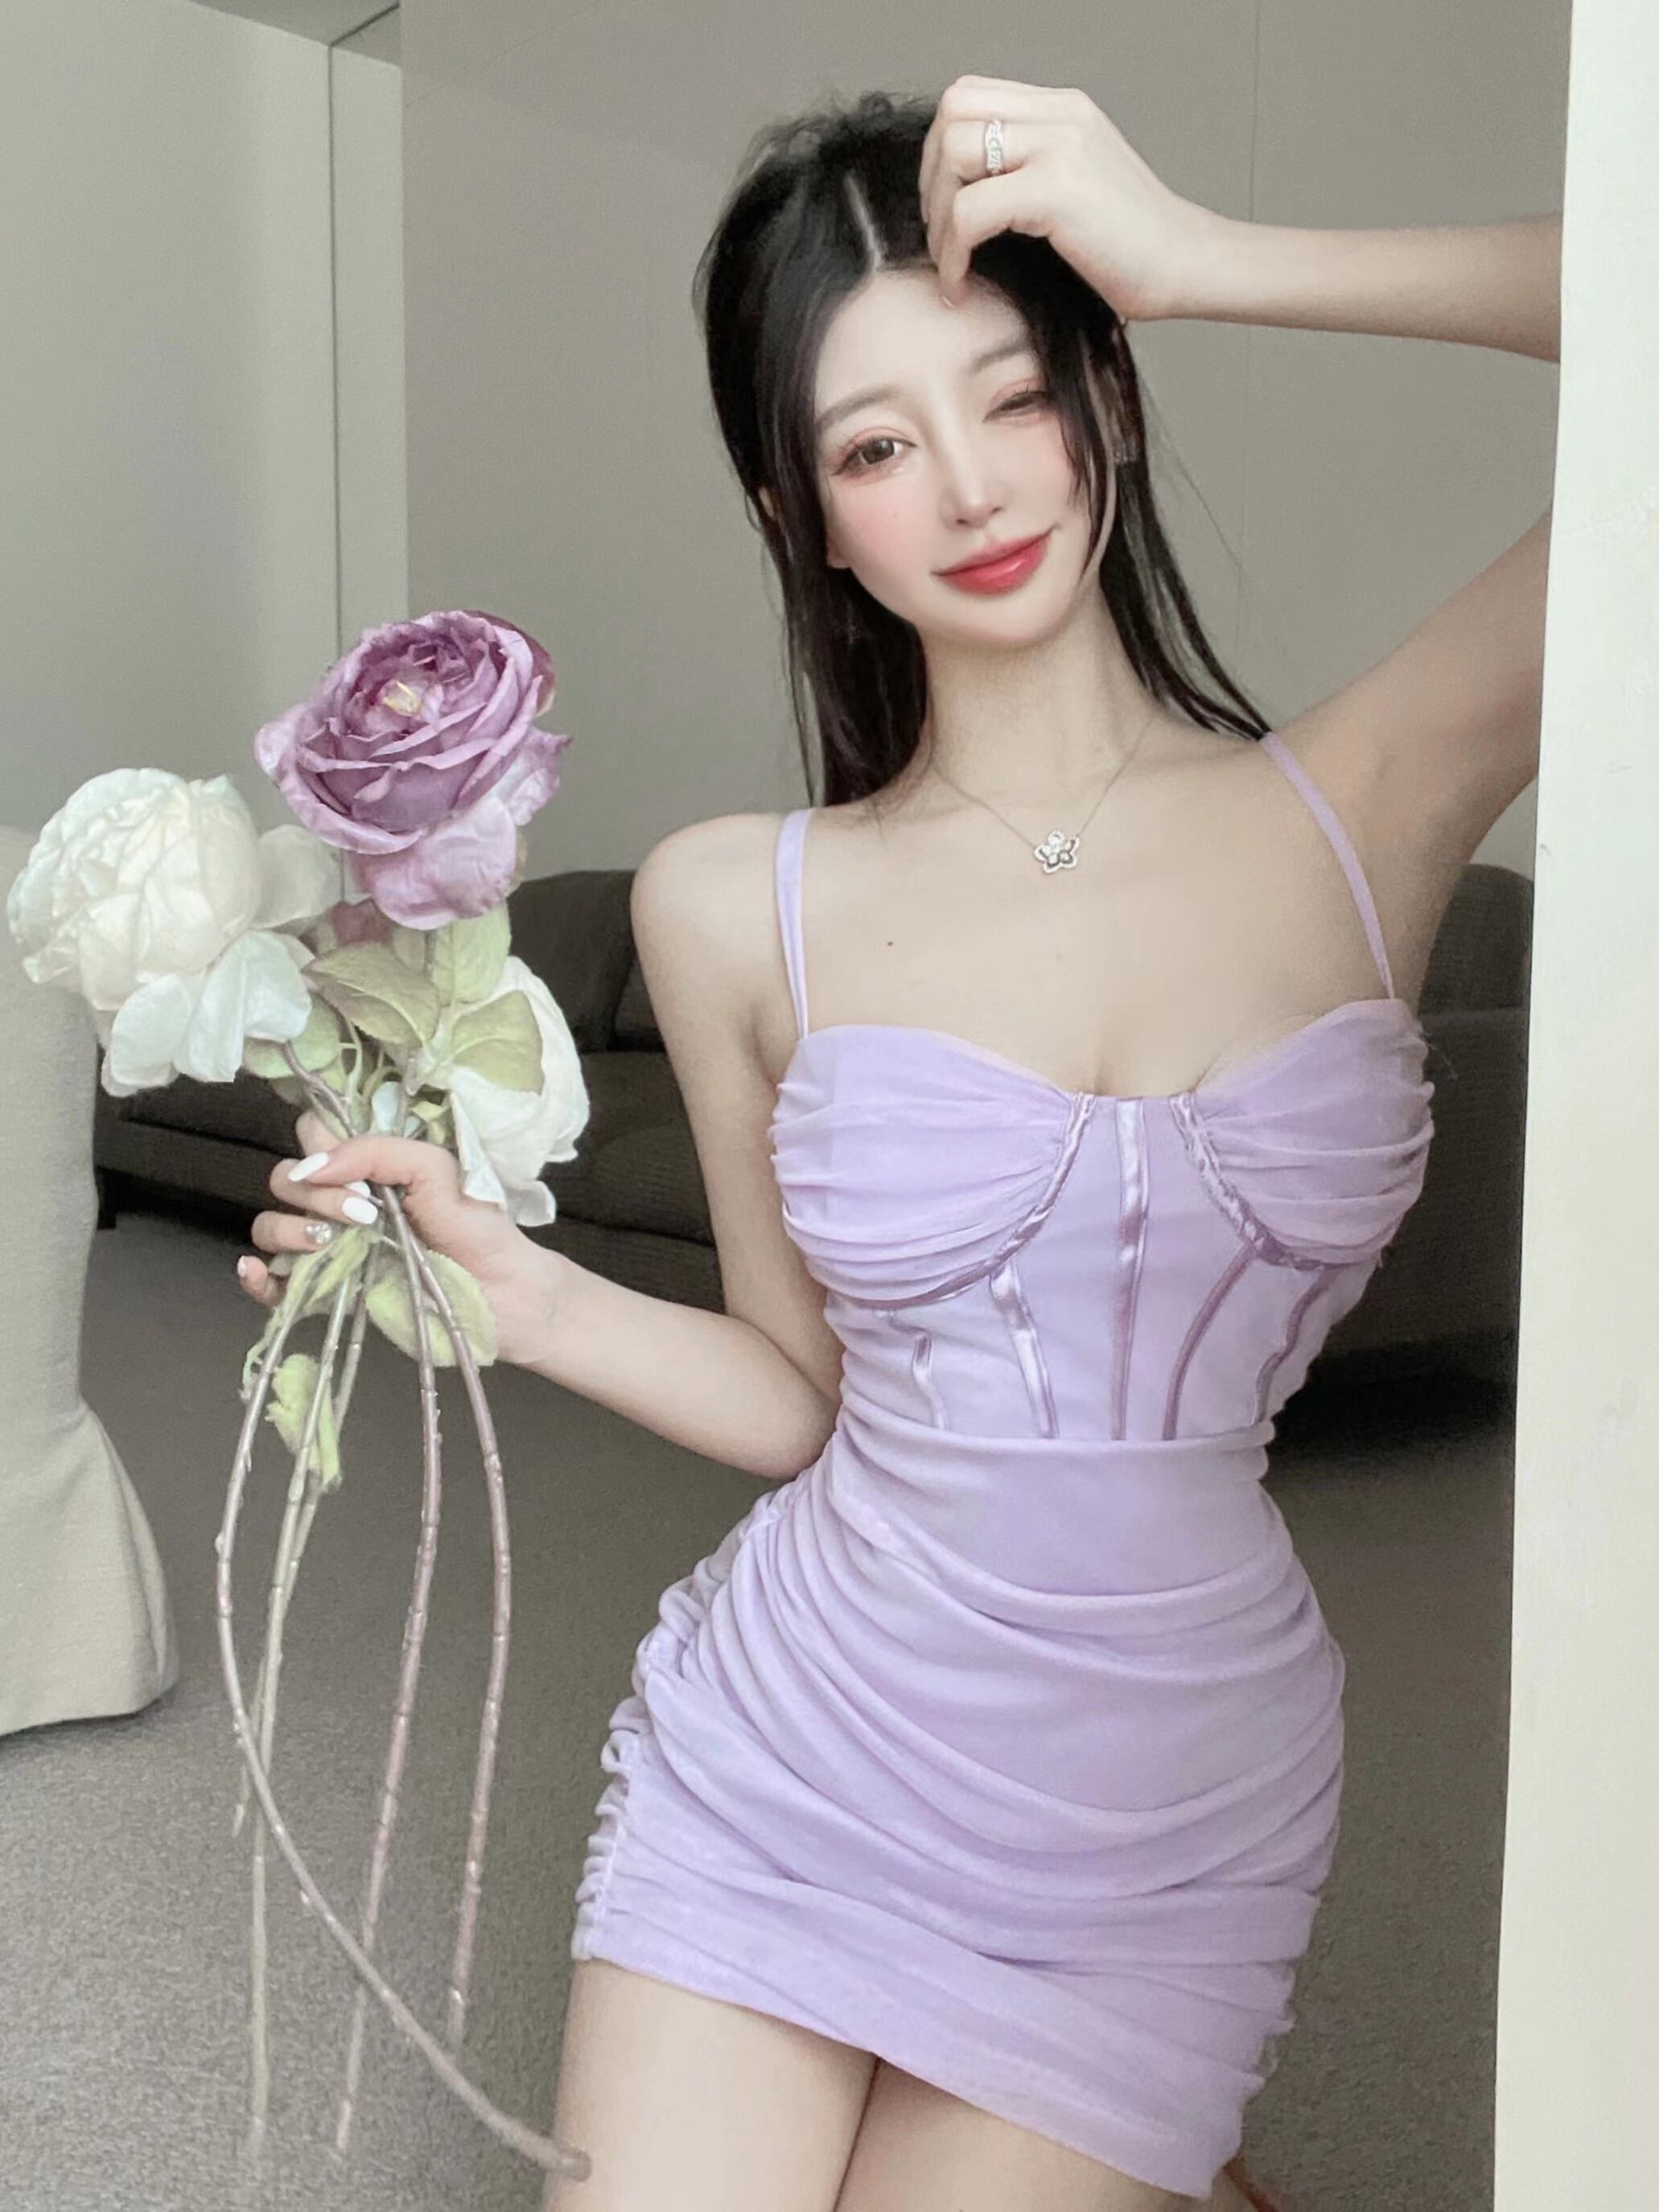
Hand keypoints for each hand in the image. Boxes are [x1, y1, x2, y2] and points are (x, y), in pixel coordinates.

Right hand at [237, 1108, 563, 1368]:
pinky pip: (275, 1285)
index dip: (316, 1143)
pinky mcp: (330, 1294)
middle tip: (363, 1213)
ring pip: (271, 1227)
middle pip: (285, 1180)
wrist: (504, 1295)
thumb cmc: (478, 1227)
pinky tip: (259, 1271)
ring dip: (288, 1229)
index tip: (346, 1166)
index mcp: (367, 1167)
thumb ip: (378, 1153)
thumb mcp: (437, 1169)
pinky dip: (257, 1278)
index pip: (312, 1136)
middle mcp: (342, 1203)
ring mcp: (333, 1249)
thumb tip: (312, 1166)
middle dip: (313, 1193)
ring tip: (330, 1242)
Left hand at [918, 74, 1217, 323]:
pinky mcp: (1057, 188)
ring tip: (953, 263)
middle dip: (930, 178)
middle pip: (954, 112)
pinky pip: (971, 211)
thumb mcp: (1077, 189)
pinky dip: (953, 253)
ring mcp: (1061, 146)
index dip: (939, 150)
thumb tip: (966, 194)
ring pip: (955, 153)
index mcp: (1063, 111)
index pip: (970, 96)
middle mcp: (1061, 116)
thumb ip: (1030, 172)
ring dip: (939, 217)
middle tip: (940, 234)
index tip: (944, 206)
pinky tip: (962, 282)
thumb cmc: (1133, 247)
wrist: (1186, 265)